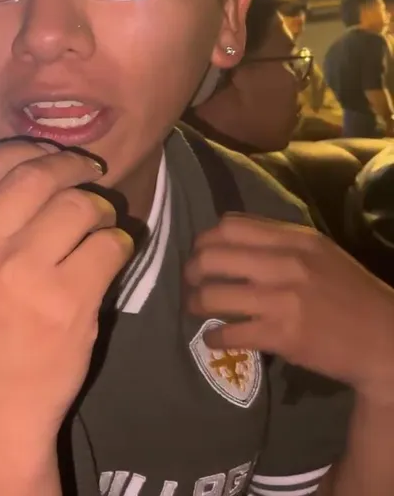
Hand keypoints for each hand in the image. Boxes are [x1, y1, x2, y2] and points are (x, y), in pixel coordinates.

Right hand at [0, 140, 133, 434]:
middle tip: (88, 177)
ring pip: (79, 205)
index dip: (25, 148)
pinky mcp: (65, 301)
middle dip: (72, 169)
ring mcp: (18, 274)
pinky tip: (110, 257)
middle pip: (35, 174)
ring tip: (99, 224)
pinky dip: (119, 244)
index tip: (48, 157)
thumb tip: (28, 160)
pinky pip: (109, 245)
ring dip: (99, 208)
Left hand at [187, 214, 393, 403]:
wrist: (387, 340)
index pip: (229, 226)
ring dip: (195, 304)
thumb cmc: (350, 295)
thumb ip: (278, 242)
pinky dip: (213, 337)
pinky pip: (228, 333)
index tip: (201, 254)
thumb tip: (226, 237)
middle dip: (191, 271)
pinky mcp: (282, 335)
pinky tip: (213, 339)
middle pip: (211, 257)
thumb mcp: (320, 254)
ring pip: (212, 295)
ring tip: (195, 309)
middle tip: (191, 283)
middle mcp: (287, 265)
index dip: (204, 240)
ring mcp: (283, 300)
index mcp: (296, 240)